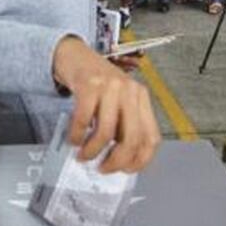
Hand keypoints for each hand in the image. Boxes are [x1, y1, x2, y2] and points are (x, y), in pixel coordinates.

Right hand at [53, 37, 160, 173]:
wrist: (75, 55)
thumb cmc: (97, 83)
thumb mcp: (117, 100)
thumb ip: (122, 124)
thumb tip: (119, 160)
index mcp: (141, 98)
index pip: (151, 137)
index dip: (140, 160)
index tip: (126, 170)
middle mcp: (130, 91)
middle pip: (131, 138)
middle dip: (116, 160)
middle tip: (103, 168)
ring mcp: (110, 87)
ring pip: (107, 132)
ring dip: (93, 150)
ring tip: (83, 155)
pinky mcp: (89, 85)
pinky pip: (84, 119)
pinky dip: (76, 135)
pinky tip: (73, 139)